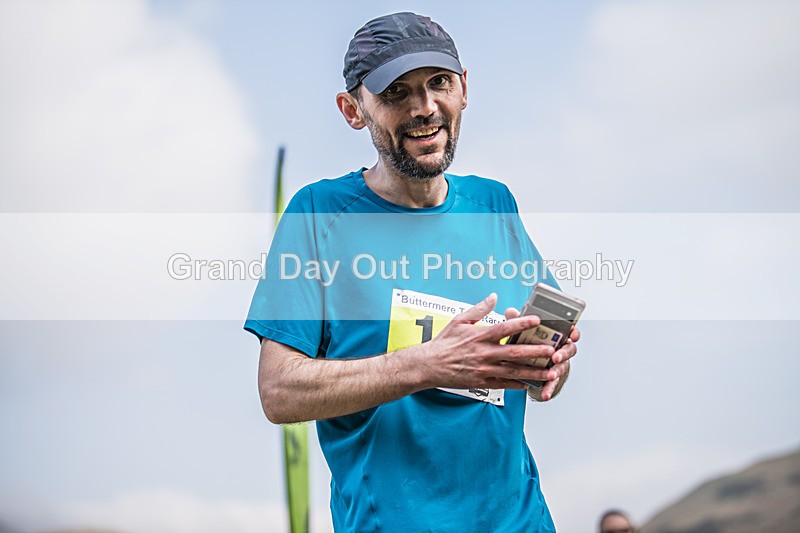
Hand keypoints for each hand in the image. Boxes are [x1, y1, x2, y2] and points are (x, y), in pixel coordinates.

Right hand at [417, 293, 564, 390]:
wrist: (428, 365)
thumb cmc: (443, 343)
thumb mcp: (459, 321)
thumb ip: (479, 309)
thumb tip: (493, 297)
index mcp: (480, 336)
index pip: (505, 328)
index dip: (522, 323)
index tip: (538, 320)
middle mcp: (484, 353)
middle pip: (515, 351)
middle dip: (535, 351)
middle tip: (552, 350)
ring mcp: (484, 369)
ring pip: (513, 371)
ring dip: (532, 371)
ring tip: (549, 371)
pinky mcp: (481, 382)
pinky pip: (503, 384)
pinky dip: (516, 384)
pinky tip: (529, 384)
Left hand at [504, 306, 579, 400]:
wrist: (524, 362)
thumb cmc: (527, 342)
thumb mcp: (521, 330)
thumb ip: (518, 321)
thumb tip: (511, 312)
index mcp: (556, 335)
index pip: (569, 331)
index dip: (573, 332)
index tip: (572, 334)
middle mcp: (560, 348)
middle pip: (569, 349)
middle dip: (564, 353)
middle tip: (556, 356)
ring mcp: (557, 363)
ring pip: (562, 367)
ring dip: (557, 371)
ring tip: (551, 375)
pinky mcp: (552, 376)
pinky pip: (553, 384)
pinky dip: (549, 388)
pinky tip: (545, 394)